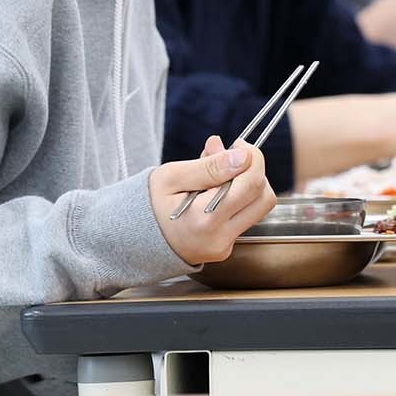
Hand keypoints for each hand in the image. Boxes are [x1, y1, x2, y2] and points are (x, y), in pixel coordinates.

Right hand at [149, 135, 276, 264]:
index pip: (251, 183)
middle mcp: (218, 238)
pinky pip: (244, 219)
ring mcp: (223, 247)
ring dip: (247, 186)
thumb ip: (209, 166)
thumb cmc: (147, 205)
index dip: (253, 158)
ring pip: (257, 209)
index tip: (240, 145)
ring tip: (220, 176)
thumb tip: (242, 156)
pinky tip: (215, 194)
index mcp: (203, 219)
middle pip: (264, 198)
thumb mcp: (171, 177)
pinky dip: (237, 201)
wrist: (130, 239)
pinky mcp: (224, 250)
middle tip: (233, 158)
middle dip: (255, 172)